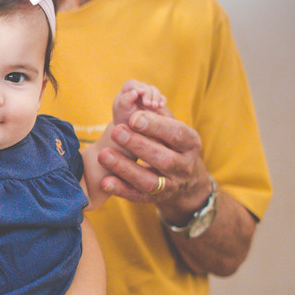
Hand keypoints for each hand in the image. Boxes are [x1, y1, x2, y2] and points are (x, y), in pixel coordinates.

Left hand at [95, 109, 213, 224]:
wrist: (186, 181)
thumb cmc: (172, 143)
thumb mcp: (172, 126)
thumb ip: (156, 112)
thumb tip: (137, 94)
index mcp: (191, 143)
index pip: (176, 133)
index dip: (155, 126)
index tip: (133, 117)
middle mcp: (184, 166)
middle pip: (163, 158)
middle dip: (138, 145)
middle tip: (115, 131)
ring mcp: (172, 186)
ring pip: (150, 181)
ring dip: (125, 168)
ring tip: (103, 155)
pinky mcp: (156, 199)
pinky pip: (138, 196)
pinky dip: (121, 190)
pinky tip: (105, 182)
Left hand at [111, 80, 167, 125]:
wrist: (131, 130)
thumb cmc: (123, 118)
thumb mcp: (122, 110)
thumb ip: (125, 100)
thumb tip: (134, 92)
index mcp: (126, 91)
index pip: (132, 84)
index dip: (137, 87)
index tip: (141, 93)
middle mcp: (138, 91)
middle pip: (145, 87)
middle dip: (148, 94)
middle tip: (149, 104)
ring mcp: (148, 96)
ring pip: (154, 91)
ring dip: (156, 98)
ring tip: (155, 106)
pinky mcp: (155, 101)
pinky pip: (161, 98)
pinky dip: (162, 101)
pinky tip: (161, 106)